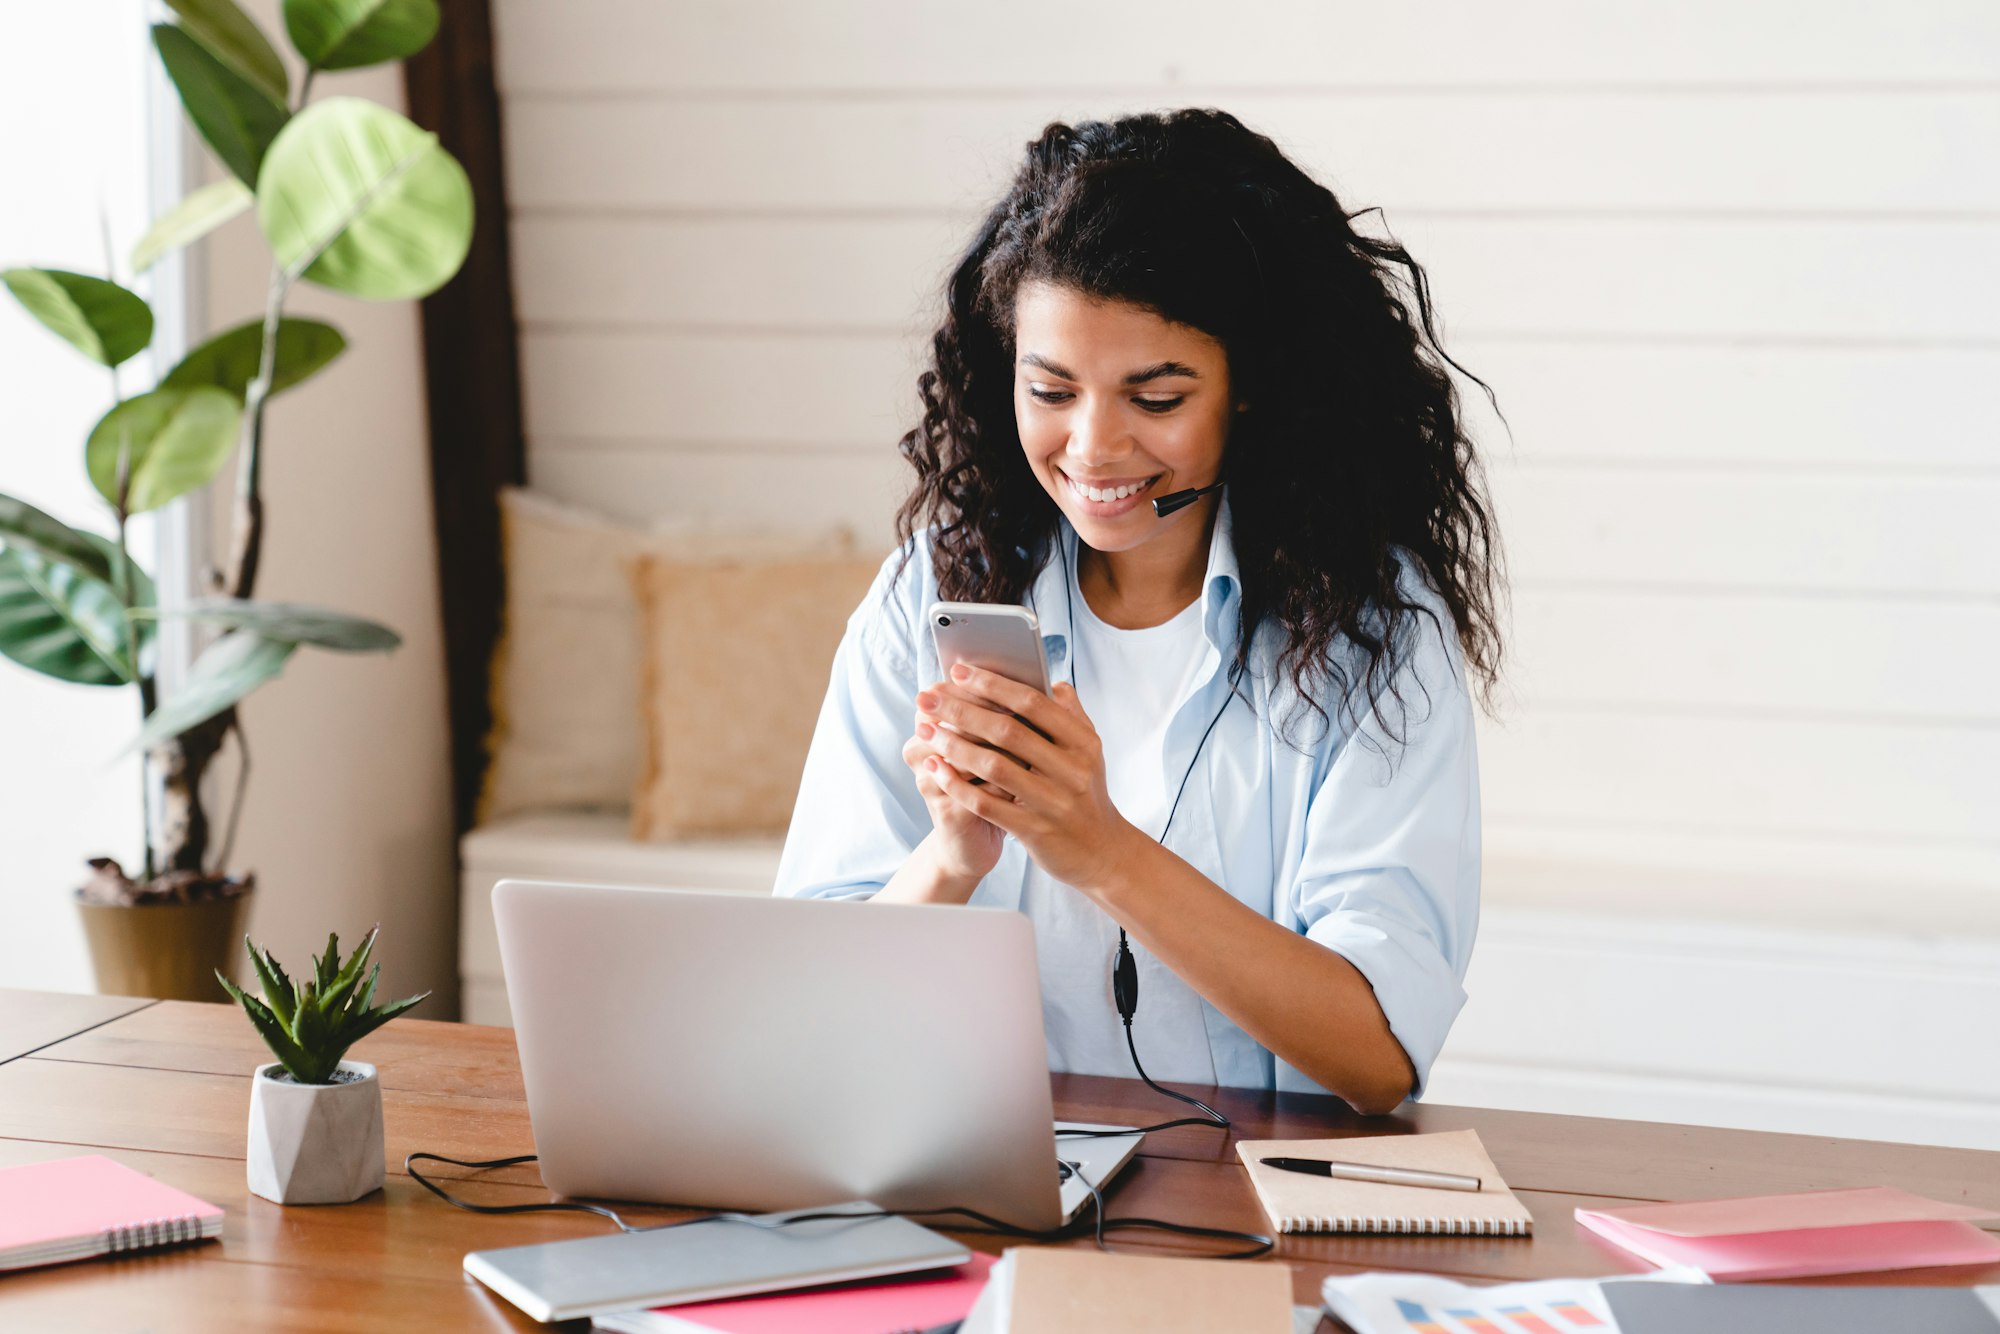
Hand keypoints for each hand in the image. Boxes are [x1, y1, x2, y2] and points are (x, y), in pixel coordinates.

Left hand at [916, 663, 1143, 893]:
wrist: (1101, 852)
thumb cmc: (1086, 793)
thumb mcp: (1088, 752)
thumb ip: (1071, 715)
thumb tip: (1051, 681)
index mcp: (1083, 742)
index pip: (1033, 703)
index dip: (993, 684)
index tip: (958, 670)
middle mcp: (1072, 770)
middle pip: (1007, 731)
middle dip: (961, 710)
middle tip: (926, 697)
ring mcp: (1054, 802)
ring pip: (994, 766)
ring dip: (953, 745)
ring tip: (925, 730)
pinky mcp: (1035, 831)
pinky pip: (987, 804)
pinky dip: (958, 784)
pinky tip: (936, 769)